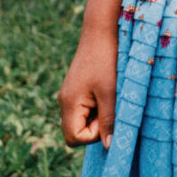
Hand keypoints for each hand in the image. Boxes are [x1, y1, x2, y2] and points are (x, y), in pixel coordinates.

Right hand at [58, 27, 117, 148]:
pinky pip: (85, 107)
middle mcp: (65, 101)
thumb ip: (108, 120)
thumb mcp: (110, 92)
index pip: (74, 138)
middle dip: (95, 126)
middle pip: (76, 131)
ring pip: (82, 119)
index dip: (93, 135)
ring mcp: (70, 93)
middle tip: (109, 105)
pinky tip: (107, 88)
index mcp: (69, 104)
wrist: (102, 29)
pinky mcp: (77, 87)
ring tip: (110, 94)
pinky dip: (97, 104)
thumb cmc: (106, 59)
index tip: (106, 115)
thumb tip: (109, 146)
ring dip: (98, 114)